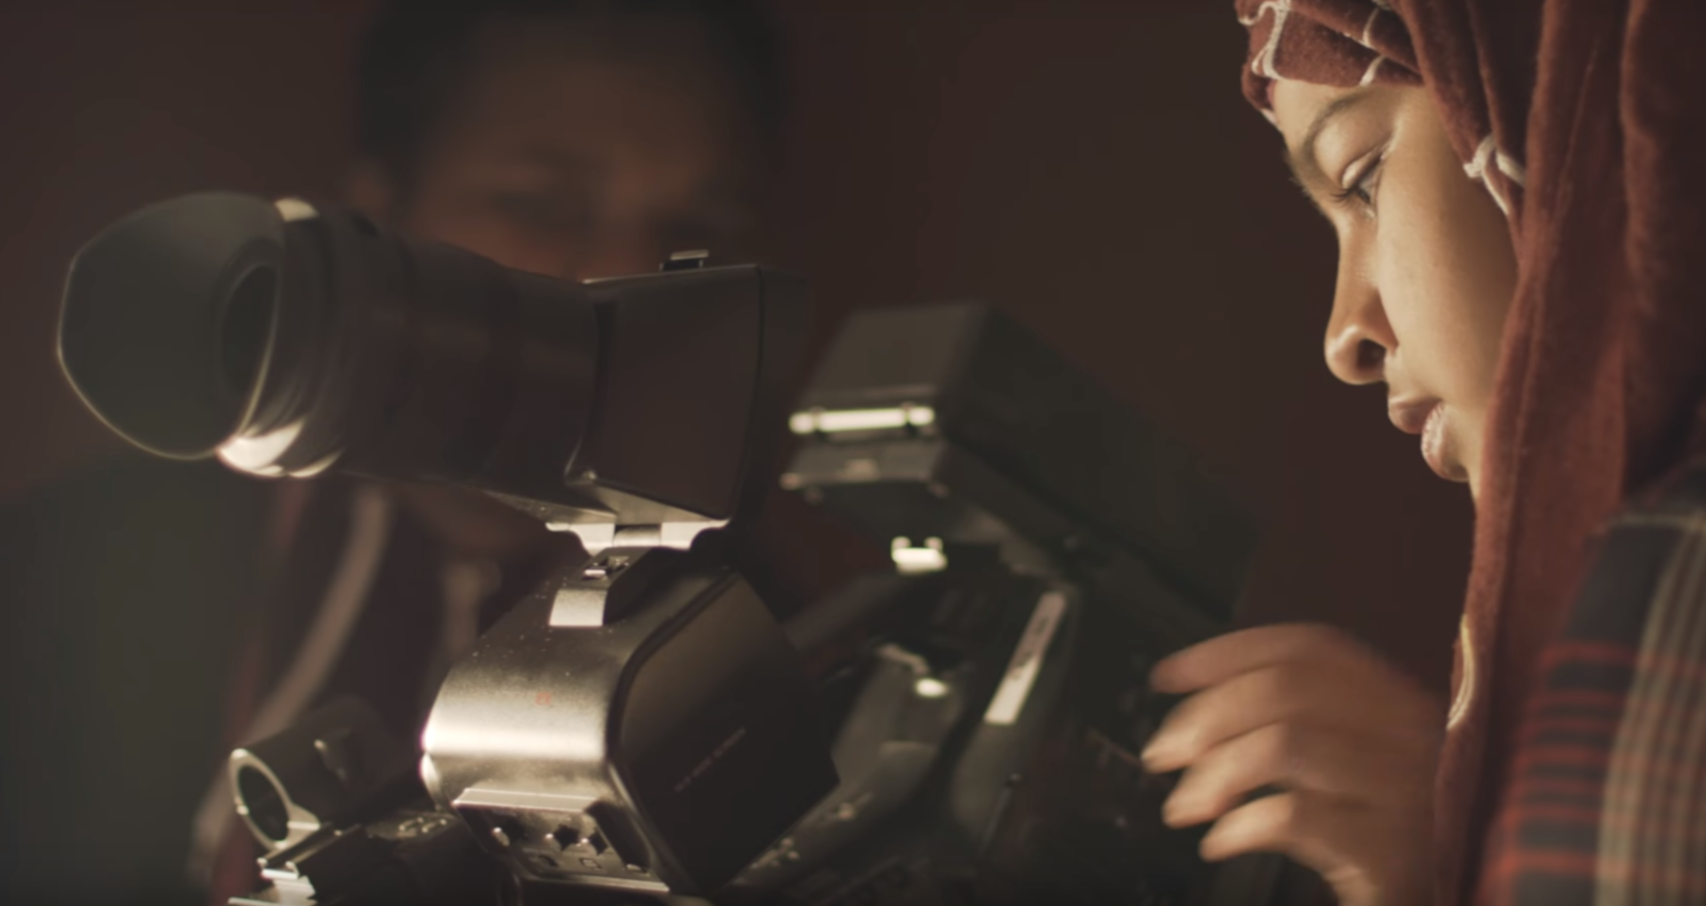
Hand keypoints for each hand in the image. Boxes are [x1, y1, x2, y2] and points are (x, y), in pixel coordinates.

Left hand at [1141, 624, 1442, 905]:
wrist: (1438, 896)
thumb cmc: (1385, 836)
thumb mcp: (1352, 766)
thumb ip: (1297, 722)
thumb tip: (1195, 712)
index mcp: (1398, 701)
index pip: (1308, 649)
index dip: (1229, 654)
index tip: (1169, 676)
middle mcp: (1411, 733)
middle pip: (1286, 689)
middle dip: (1206, 717)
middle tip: (1163, 754)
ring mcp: (1406, 789)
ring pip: (1282, 745)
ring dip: (1213, 774)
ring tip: (1186, 805)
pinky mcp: (1391, 849)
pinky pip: (1292, 817)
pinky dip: (1237, 826)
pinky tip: (1220, 841)